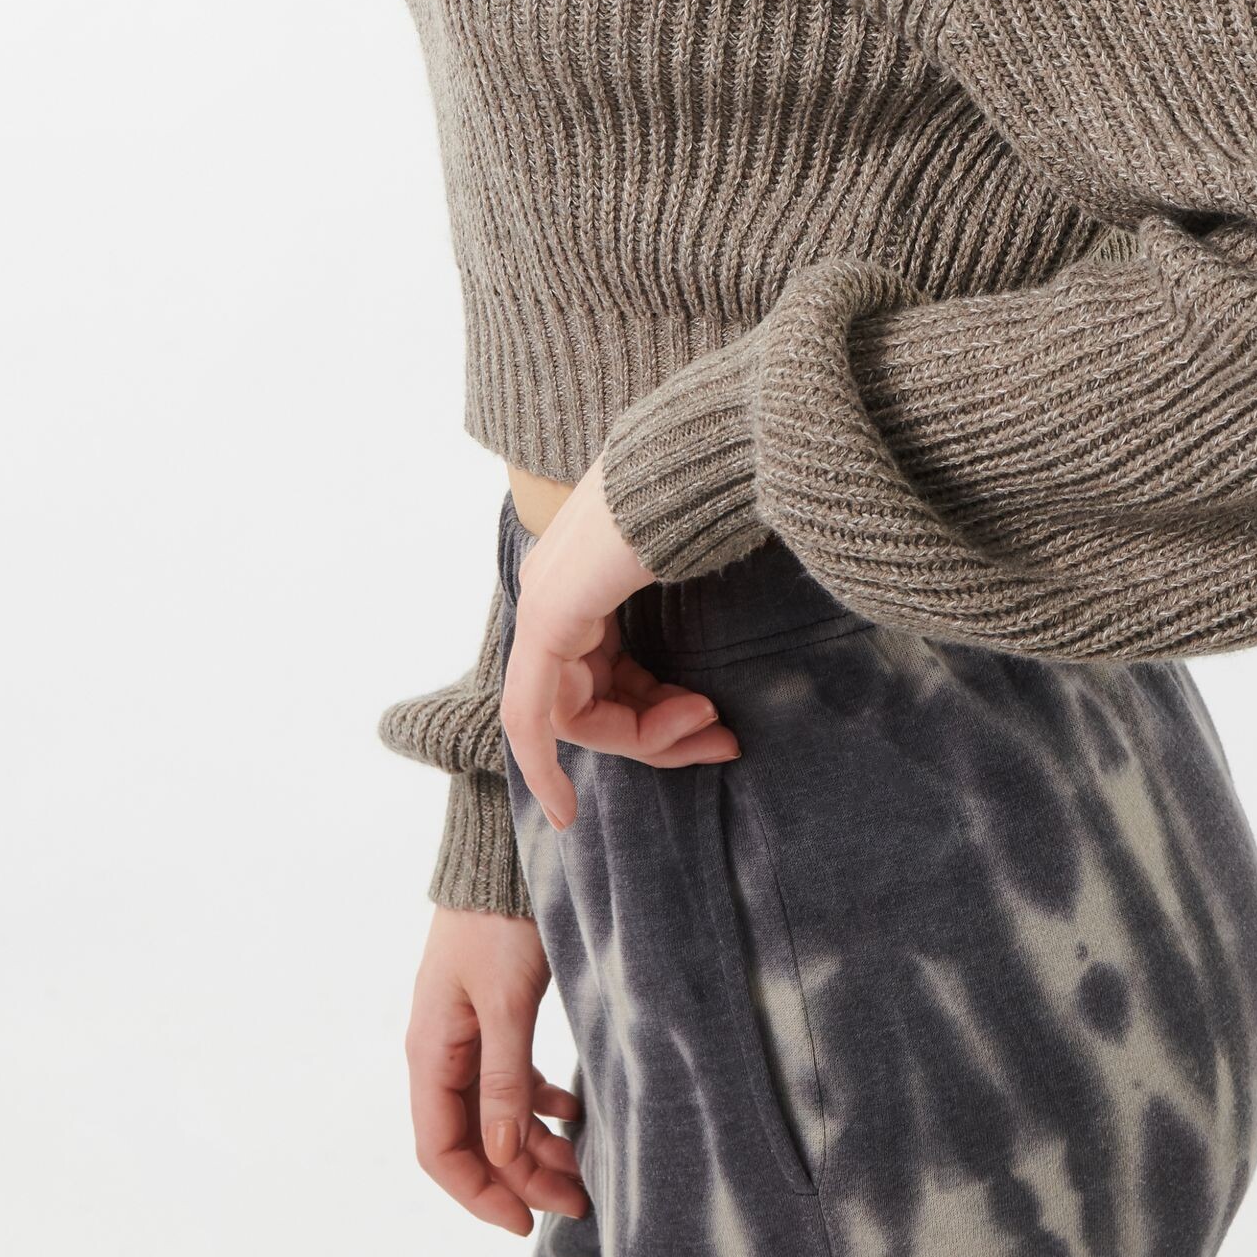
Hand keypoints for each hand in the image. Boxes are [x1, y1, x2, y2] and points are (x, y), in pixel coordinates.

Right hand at [406, 905, 588, 1233]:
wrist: (505, 851)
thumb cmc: (500, 921)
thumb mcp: (506, 1003)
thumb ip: (504, 1078)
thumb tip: (500, 1154)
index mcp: (431, 1052)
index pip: (440, 1150)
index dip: (480, 1193)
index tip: (527, 1221)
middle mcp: (441, 1050)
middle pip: (472, 1137)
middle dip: (520, 1176)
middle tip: (577, 1200)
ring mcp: (466, 1032)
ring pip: (495, 1111)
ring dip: (533, 1143)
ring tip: (582, 1164)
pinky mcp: (492, 1013)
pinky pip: (510, 1078)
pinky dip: (539, 1101)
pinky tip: (573, 1110)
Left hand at [501, 456, 740, 829]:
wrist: (715, 447)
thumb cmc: (723, 491)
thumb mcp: (702, 561)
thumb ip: (687, 602)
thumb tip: (725, 645)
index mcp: (588, 571)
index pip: (606, 672)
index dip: (659, 717)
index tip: (722, 733)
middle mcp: (556, 585)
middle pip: (591, 698)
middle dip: (657, 735)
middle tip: (722, 741)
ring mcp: (548, 598)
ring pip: (574, 713)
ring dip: (643, 739)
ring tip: (710, 721)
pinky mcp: (550, 614)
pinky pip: (531, 714)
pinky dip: (544, 764)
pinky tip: (566, 810)